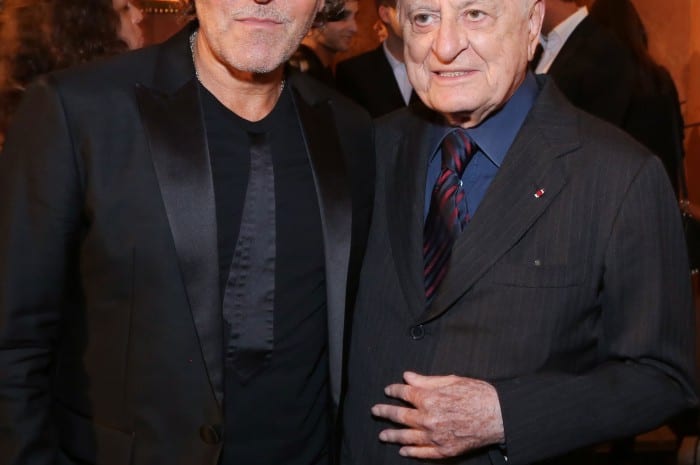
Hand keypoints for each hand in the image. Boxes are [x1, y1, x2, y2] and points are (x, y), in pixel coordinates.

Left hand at [371, 371, 504, 458]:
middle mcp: (428, 419)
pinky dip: (411, 452)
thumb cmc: (477, 394)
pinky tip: (403, 451)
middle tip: (375, 411)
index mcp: (429, 399)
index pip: (405, 394)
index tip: (388, 390)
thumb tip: (407, 376)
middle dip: (385, 412)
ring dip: (392, 435)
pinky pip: (423, 453)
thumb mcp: (451, 380)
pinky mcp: (444, 450)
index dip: (394, 390)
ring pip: (407, 436)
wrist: (498, 415)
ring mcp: (435, 437)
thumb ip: (426, 381)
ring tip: (382, 435)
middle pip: (400, 415)